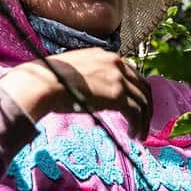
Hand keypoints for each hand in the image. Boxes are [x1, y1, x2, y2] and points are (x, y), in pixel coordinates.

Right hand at [0, 48, 152, 139]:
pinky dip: (138, 124)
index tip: (136, 105)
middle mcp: (116, 62)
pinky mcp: (117, 95)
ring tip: (139, 134)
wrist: (44, 83)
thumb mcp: (75, 71)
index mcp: (105, 55)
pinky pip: (136, 112)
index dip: (137, 90)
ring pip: (143, 100)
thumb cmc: (49, 79)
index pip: (131, 72)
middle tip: (144, 121)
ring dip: (144, 119)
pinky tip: (132, 134)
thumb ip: (90, 76)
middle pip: (142, 85)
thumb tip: (92, 91)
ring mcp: (118, 78)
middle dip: (146, 105)